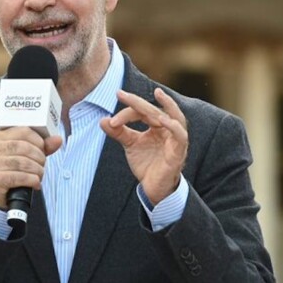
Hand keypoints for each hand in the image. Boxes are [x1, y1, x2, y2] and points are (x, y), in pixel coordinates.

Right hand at [0, 126, 62, 208]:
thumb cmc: (11, 171)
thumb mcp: (26, 156)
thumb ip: (42, 147)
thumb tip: (57, 140)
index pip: (23, 131)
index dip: (38, 141)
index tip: (43, 150)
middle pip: (24, 147)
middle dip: (39, 157)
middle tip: (42, 165)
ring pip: (23, 162)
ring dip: (37, 170)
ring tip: (39, 175)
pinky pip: (20, 177)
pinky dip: (32, 180)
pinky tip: (35, 183)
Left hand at [100, 88, 187, 204]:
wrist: (152, 188)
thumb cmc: (146, 164)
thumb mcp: (130, 145)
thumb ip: (118, 132)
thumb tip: (102, 120)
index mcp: (157, 125)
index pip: (142, 112)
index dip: (126, 113)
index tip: (110, 121)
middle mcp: (168, 129)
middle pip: (155, 110)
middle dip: (137, 102)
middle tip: (120, 94)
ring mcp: (175, 140)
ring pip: (176, 117)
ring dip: (168, 104)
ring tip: (157, 93)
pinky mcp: (178, 152)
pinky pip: (180, 136)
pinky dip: (173, 126)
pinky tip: (162, 119)